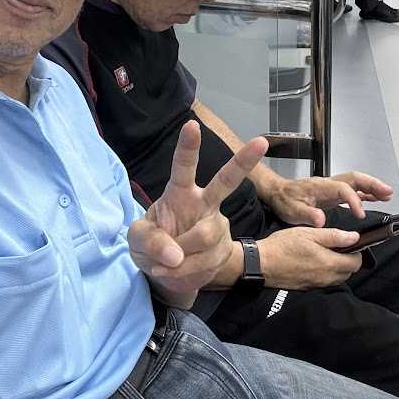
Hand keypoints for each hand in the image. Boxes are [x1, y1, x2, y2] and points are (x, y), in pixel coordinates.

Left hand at [129, 121, 266, 300]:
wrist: (166, 273)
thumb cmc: (151, 245)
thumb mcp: (137, 240)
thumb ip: (150, 241)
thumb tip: (175, 254)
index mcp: (180, 192)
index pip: (183, 166)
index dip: (188, 146)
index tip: (192, 125)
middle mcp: (204, 203)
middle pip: (226, 180)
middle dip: (244, 161)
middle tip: (261, 142)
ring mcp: (217, 224)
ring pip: (206, 236)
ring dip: (181, 255)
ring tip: (166, 263)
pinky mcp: (224, 248)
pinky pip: (207, 260)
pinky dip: (185, 271)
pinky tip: (175, 271)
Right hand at [260, 226, 362, 289]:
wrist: (262, 263)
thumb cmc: (283, 246)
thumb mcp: (309, 234)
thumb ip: (334, 236)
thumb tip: (355, 237)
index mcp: (330, 263)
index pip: (357, 262)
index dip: (356, 251)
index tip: (348, 243)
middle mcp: (327, 277)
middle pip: (349, 272)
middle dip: (348, 260)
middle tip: (336, 247)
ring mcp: (317, 284)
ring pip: (338, 278)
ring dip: (337, 267)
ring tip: (324, 254)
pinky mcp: (308, 287)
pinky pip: (325, 282)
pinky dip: (326, 273)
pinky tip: (314, 263)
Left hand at [262, 171, 391, 225]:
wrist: (277, 193)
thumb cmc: (284, 200)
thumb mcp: (292, 210)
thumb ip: (307, 215)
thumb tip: (321, 220)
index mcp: (320, 186)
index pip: (343, 189)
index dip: (354, 200)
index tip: (361, 214)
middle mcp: (328, 184)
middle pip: (354, 178)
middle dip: (372, 184)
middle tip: (387, 192)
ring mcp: (331, 187)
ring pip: (355, 182)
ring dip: (371, 187)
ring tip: (387, 195)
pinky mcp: (331, 193)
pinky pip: (351, 189)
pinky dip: (364, 192)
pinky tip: (374, 198)